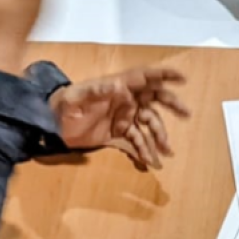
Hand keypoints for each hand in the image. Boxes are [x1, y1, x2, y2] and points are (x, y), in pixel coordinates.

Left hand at [50, 67, 190, 168]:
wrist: (51, 124)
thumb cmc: (64, 104)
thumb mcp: (77, 95)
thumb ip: (96, 90)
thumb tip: (118, 86)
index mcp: (119, 87)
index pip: (145, 77)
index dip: (163, 75)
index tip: (181, 77)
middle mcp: (126, 101)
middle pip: (154, 100)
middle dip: (171, 105)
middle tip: (186, 114)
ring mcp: (123, 118)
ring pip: (148, 126)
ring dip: (158, 137)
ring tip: (166, 152)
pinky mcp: (117, 135)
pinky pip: (135, 143)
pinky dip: (144, 152)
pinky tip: (150, 163)